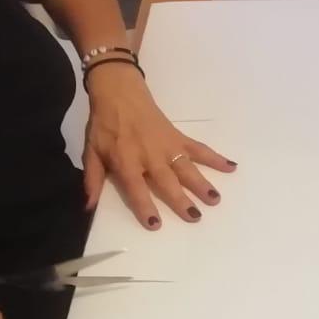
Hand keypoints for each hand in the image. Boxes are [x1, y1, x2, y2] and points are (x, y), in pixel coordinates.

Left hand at [82, 63, 236, 227]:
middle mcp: (149, 155)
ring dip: (202, 183)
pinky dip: (215, 157)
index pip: (136, 189)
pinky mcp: (178, 137)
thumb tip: (88, 207)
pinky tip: (231, 167)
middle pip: (167, 181)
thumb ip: (92, 180)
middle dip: (181, 199)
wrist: (119, 93)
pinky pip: (199, 148)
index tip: (156, 225)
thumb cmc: (104, 126)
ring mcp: (167, 146)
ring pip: (187, 167)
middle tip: (195, 217)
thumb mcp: (91, 152)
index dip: (145, 206)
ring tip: (215, 198)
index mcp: (126, 161)